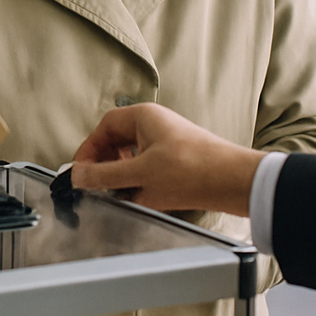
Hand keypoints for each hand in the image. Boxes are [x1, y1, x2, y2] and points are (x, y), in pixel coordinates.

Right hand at [69, 103, 262, 216]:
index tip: (81, 172)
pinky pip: (149, 168)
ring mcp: (169, 142)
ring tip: (120, 194)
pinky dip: (140, 182)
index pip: (105, 128)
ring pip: (133, 157)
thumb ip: (104, 176)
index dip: (89, 150)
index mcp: (144, 118)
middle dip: (105, 164)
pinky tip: (142, 198)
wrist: (237, 184)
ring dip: (123, 176)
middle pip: (117, 141)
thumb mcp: (140, 175)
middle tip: (97, 185)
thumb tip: (77, 175)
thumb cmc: (194, 171)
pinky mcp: (180, 160)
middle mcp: (156, 125)